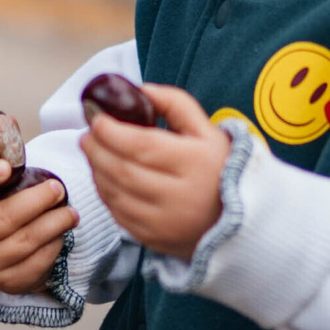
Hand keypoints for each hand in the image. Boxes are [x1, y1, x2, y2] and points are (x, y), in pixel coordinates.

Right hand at [0, 148, 74, 295]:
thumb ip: (1, 157)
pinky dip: (55, 245)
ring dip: (54, 223)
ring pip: (26, 242)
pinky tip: (62, 233)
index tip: (6, 166)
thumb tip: (8, 120)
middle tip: (58, 188)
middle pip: (4, 218)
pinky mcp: (9, 282)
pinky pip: (38, 262)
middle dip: (36, 201)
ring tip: (71, 212)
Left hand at [82, 83, 228, 259]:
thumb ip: (175, 103)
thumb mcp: (207, 130)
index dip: (111, 131)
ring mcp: (166, 223)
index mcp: (196, 164)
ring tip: (93, 152)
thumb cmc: (220, 168)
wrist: (243, 220)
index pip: (142, 145)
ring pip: (116, 194)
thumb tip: (139, 89)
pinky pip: (119, 215)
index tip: (96, 116)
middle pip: (123, 170)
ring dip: (96, 171)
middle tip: (86, 134)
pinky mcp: (155, 240)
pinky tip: (103, 177)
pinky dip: (105, 193)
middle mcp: (180, 197)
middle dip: (97, 150)